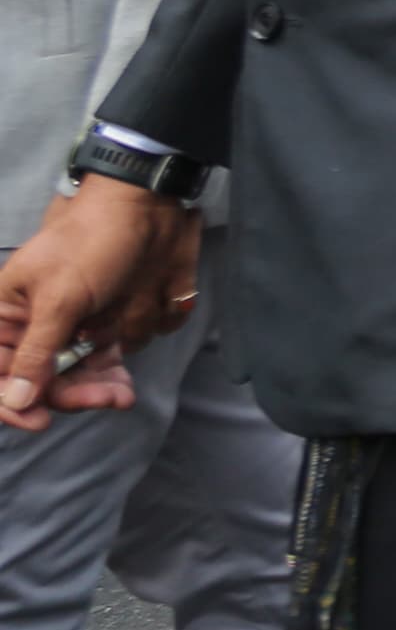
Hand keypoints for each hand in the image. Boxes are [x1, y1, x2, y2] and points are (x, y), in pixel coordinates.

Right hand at [0, 177, 186, 426]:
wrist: (147, 209)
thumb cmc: (93, 242)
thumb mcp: (61, 296)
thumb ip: (37, 349)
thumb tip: (16, 399)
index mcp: (4, 313)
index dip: (9, 402)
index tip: (38, 421)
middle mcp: (30, 325)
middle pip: (36, 380)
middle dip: (66, 395)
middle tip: (101, 399)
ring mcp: (66, 327)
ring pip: (69, 377)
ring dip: (91, 390)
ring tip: (120, 394)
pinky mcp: (99, 326)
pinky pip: (98, 364)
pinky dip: (109, 376)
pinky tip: (124, 385)